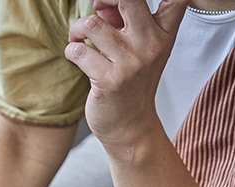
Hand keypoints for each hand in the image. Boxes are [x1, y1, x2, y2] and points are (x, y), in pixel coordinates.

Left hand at [65, 0, 187, 147]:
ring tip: (77, 38)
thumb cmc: (131, 82)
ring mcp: (131, 63)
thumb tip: (100, 4)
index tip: (120, 4)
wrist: (130, 125)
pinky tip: (75, 56)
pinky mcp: (109, 80)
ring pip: (92, 24)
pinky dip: (71, 50)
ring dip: (77, 29)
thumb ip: (122, 22)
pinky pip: (79, 51)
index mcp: (163, 33)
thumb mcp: (136, 48)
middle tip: (95, 10)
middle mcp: (150, 45)